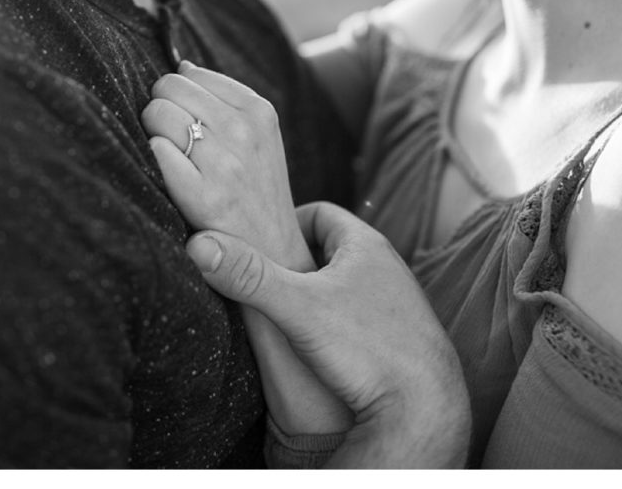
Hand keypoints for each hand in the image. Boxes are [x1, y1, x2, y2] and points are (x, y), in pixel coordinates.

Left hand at [142, 61, 310, 270]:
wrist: (271, 255)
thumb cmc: (254, 191)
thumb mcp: (258, 137)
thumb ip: (223, 98)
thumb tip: (182, 65)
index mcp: (259, 110)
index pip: (188, 74)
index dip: (178, 98)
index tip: (189, 124)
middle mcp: (245, 132)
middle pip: (167, 88)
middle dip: (162, 111)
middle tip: (176, 145)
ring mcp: (225, 165)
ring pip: (157, 115)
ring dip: (154, 135)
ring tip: (175, 162)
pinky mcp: (204, 198)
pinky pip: (156, 152)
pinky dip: (154, 161)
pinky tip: (170, 179)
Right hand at [186, 201, 470, 467]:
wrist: (423, 408)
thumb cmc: (366, 349)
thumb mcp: (297, 308)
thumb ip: (248, 276)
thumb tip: (198, 245)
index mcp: (367, 246)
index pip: (320, 212)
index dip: (287, 222)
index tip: (263, 245)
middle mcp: (389, 268)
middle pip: (332, 250)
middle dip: (298, 262)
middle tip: (268, 281)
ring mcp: (398, 304)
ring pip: (346, 285)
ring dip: (317, 295)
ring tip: (288, 316)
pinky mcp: (402, 338)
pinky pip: (360, 317)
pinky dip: (336, 323)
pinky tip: (318, 348)